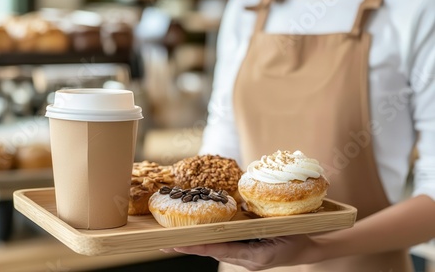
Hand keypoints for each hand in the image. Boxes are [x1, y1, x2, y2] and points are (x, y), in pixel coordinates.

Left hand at [162, 235, 318, 270]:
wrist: (307, 249)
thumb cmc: (298, 235)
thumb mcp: (282, 227)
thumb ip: (260, 223)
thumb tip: (238, 210)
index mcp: (256, 256)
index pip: (222, 250)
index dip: (200, 245)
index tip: (181, 244)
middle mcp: (247, 261)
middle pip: (212, 252)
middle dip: (189, 248)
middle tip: (164, 245)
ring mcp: (245, 260)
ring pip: (215, 251)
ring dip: (194, 246)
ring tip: (171, 242)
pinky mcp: (245, 255)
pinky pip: (223, 248)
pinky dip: (208, 242)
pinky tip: (194, 237)